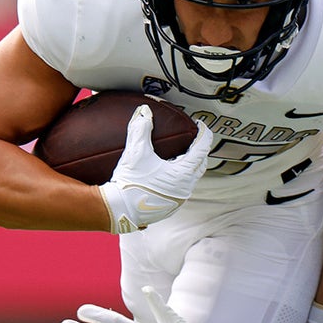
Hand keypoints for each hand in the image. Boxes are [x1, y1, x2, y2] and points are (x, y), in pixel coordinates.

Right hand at [99, 104, 214, 232]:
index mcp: (183, 173)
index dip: (204, 134)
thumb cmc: (129, 183)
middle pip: (201, 164)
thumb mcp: (136, 153)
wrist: (119, 211)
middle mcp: (186, 188)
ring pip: (192, 178)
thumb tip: (144, 112)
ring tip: (180, 155)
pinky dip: (179, 178)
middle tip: (193, 139)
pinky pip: (181, 188)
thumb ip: (141, 129)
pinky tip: (167, 173)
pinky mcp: (170, 206)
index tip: (201, 125)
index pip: (202, 148)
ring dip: (189, 166)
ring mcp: (179, 199)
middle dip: (199, 150)